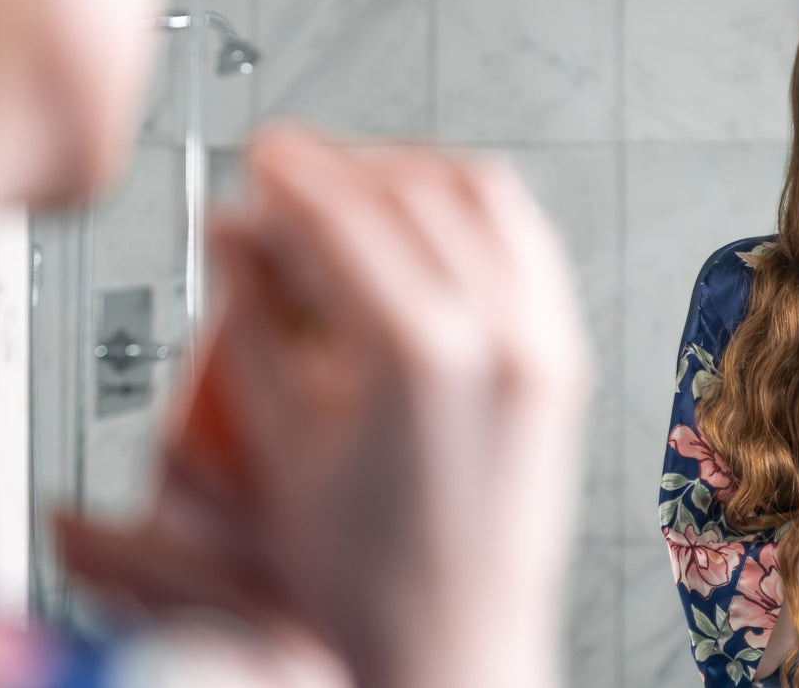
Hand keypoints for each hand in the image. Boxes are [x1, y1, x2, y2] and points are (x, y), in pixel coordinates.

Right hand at [60, 123, 590, 687]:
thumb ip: (250, 324)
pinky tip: (431, 219)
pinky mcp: (564, 358)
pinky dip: (473, 206)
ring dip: (407, 172)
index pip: (342, 218)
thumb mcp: (279, 446)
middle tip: (288, 171)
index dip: (288, 176)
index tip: (258, 160)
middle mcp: (497, 336)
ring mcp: (542, 344)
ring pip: (480, 195)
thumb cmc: (367, 585)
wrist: (452, 648)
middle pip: (409, 191)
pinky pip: (527, 239)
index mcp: (418, 356)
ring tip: (354, 185)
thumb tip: (234, 240)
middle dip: (339, 166)